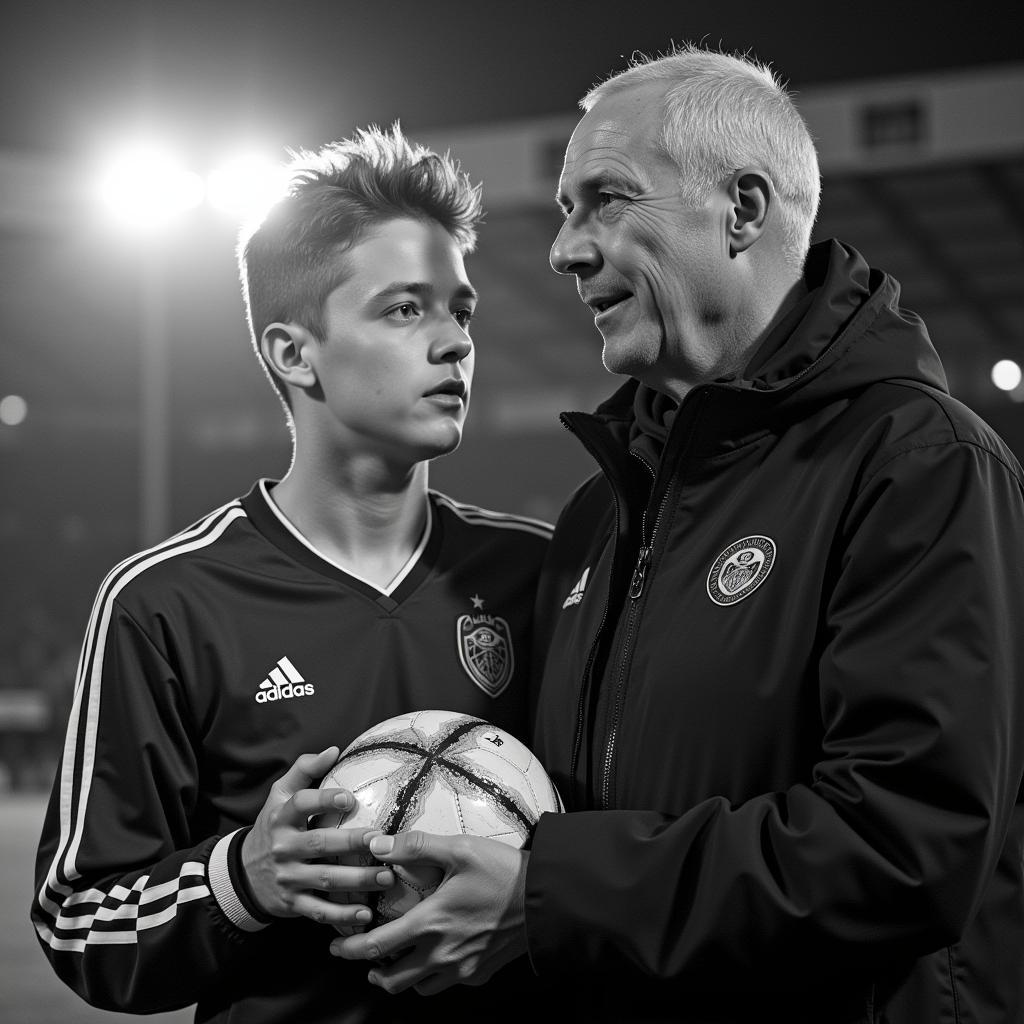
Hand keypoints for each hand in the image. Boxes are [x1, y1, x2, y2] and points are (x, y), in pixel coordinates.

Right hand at [242, 746, 393, 929]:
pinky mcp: (292, 904)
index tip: (351, 798)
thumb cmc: (273, 827)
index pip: (300, 804)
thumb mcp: (279, 795)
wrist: (241, 874)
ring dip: (358, 880)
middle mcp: (283, 847)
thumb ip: (304, 769)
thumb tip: (334, 750)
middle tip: (381, 841)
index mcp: (281, 817)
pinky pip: (319, 911)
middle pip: (320, 844)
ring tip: (387, 877)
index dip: (324, 800)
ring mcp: (287, 877)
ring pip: (325, 879)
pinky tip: (366, 914)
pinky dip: (342, 916)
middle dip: (352, 843)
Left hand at [330, 831, 528, 995]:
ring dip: (401, 977)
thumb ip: (415, 846)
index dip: (349, 948)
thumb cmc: (503, 872)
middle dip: (370, 970)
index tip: (335, 944)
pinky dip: (433, 976)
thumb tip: (375, 844)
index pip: (376, 946)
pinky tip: (437, 956)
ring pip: (418, 987)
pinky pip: (447, 983)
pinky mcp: (480, 974)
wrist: (546, 901)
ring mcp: (462, 969)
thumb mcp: (460, 849)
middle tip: (360, 958)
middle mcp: (441, 955)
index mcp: (430, 924)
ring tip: (396, 960)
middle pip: (391, 979)